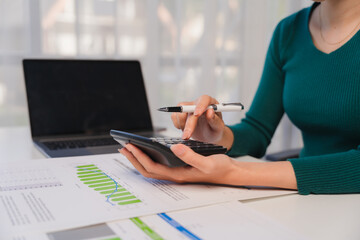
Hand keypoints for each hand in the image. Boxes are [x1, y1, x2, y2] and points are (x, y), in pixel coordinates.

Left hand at [119, 143, 239, 184]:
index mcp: (179, 174)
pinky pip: (158, 165)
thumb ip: (191, 156)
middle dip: (134, 159)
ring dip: (139, 159)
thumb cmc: (219, 167)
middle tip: (123, 147)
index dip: (139, 157)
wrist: (229, 172)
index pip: (152, 167)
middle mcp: (174, 174)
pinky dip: (148, 158)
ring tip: (129, 148)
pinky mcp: (178, 168)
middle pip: (147, 170)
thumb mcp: (207, 161)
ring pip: (151, 168)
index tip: (130, 146)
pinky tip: (146, 150)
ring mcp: (176, 172)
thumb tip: (174, 147)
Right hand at [171, 95, 232, 148]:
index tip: (197, 114)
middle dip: (188, 123)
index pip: (204, 99)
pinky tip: (184, 129)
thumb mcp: (218, 128)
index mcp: (210, 103)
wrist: (209, 135)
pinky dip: (177, 124)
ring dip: (181, 124)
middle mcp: (198, 103)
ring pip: (179, 111)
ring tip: (188, 134)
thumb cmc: (215, 130)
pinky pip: (174, 116)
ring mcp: (188, 108)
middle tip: (187, 136)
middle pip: (189, 108)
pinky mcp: (181, 114)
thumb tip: (210, 112)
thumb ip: (215, 120)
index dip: (200, 105)